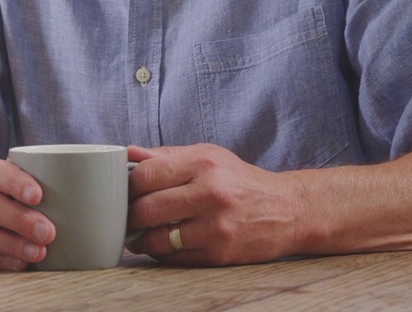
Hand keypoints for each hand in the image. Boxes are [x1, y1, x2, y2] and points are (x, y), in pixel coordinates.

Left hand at [126, 144, 306, 265]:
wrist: (289, 210)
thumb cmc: (240, 180)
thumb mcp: (207, 156)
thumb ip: (165, 156)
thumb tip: (126, 154)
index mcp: (202, 164)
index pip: (145, 176)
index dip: (126, 186)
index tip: (122, 192)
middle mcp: (210, 193)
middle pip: (146, 209)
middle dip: (129, 216)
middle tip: (125, 217)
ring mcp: (217, 227)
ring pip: (158, 239)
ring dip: (141, 239)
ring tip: (139, 234)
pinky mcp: (221, 253)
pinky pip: (176, 257)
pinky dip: (162, 252)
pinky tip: (162, 244)